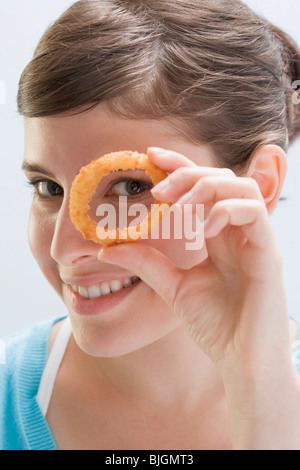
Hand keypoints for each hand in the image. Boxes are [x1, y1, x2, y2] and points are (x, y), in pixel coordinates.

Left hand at [98, 147, 291, 378]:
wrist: (241, 360)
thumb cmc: (215, 324)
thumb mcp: (173, 287)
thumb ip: (146, 264)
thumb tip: (108, 248)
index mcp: (218, 234)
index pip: (201, 186)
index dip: (179, 165)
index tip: (150, 156)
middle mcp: (238, 230)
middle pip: (221, 178)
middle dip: (188, 174)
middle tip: (158, 190)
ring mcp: (255, 239)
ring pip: (239, 187)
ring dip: (205, 189)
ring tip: (178, 209)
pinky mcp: (268, 251)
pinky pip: (252, 212)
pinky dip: (224, 211)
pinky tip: (204, 230)